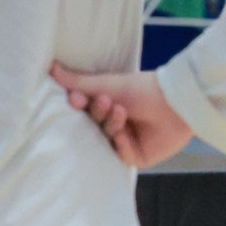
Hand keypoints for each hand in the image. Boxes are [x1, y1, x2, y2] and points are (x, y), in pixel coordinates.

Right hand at [51, 64, 192, 167]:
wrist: (175, 102)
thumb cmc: (141, 89)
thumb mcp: (105, 84)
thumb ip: (76, 81)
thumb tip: (50, 67)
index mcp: (106, 108)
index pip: (83, 112)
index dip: (79, 106)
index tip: (77, 98)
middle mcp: (114, 126)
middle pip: (92, 126)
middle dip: (97, 114)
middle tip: (106, 101)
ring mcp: (125, 143)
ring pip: (104, 141)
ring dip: (110, 125)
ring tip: (120, 110)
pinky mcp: (137, 157)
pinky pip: (120, 156)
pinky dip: (121, 143)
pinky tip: (126, 132)